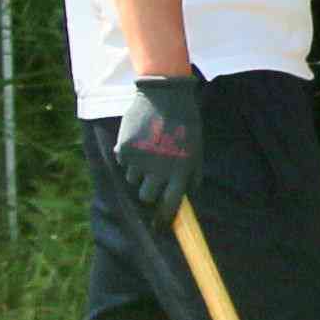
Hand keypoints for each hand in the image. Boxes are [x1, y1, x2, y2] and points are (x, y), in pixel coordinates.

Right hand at [111, 72, 204, 212]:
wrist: (165, 94)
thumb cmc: (185, 121)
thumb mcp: (197, 147)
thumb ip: (193, 173)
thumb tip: (189, 195)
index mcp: (181, 170)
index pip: (170, 204)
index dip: (164, 218)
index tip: (159, 225)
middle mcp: (160, 169)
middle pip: (146, 197)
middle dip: (148, 191)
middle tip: (151, 177)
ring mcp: (140, 159)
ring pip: (132, 180)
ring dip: (138, 170)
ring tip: (148, 148)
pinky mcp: (125, 149)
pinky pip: (122, 162)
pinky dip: (128, 155)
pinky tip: (139, 138)